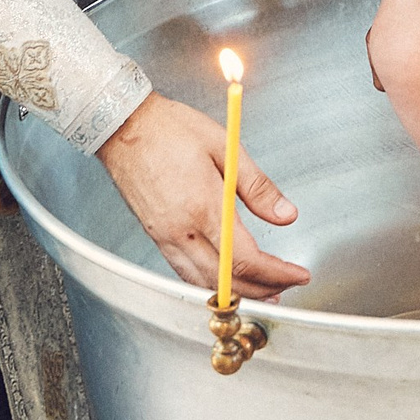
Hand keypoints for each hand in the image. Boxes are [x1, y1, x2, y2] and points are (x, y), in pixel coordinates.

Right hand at [96, 93, 309, 299]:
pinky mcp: (155, 236)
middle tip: (288, 285)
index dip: (277, 273)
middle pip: (227, 281)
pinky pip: (185, 272)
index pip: (246, 259)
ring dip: (237, 294)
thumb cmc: (169, 129)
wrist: (122, 126)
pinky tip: (225, 278)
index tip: (298, 274)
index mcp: (203, 206)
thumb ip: (258, 186)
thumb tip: (287, 215)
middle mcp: (181, 230)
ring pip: (203, 283)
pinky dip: (210, 284)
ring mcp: (164, 237)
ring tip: (263, 290)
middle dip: (263, 289)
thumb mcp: (225, 146)